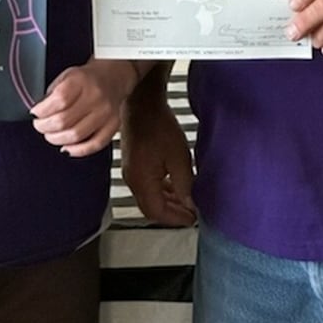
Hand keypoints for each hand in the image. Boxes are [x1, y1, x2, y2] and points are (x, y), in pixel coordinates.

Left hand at [30, 58, 138, 157]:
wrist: (111, 78)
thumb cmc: (85, 79)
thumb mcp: (65, 76)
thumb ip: (51, 94)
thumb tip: (38, 114)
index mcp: (81, 80)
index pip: (59, 100)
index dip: (42, 111)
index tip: (35, 113)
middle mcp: (95, 96)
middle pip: (64, 121)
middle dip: (45, 127)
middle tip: (40, 126)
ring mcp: (106, 112)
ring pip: (76, 135)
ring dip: (57, 139)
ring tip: (51, 135)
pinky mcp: (113, 125)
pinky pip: (94, 145)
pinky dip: (77, 150)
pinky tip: (67, 147)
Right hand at [121, 98, 195, 226]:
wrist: (142, 103)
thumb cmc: (158, 125)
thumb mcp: (179, 157)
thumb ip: (185, 185)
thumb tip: (190, 204)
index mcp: (141, 180)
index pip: (157, 212)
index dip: (176, 219)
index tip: (192, 218)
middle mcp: (132, 179)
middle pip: (150, 208)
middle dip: (171, 213)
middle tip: (189, 213)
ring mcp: (130, 171)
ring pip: (148, 197)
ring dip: (166, 202)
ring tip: (185, 200)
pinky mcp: (132, 162)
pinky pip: (145, 185)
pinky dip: (160, 191)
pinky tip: (172, 185)